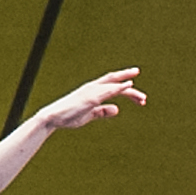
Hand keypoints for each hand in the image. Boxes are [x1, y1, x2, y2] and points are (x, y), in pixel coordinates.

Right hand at [33, 69, 148, 133]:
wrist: (53, 118)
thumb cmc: (69, 116)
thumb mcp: (89, 115)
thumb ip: (102, 111)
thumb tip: (116, 109)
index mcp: (92, 91)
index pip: (111, 86)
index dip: (126, 89)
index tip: (140, 98)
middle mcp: (92, 87)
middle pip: (113, 79)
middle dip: (127, 76)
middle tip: (140, 79)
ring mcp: (91, 91)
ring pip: (113, 85)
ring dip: (129, 89)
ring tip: (142, 97)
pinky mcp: (90, 98)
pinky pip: (108, 90)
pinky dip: (119, 87)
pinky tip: (128, 85)